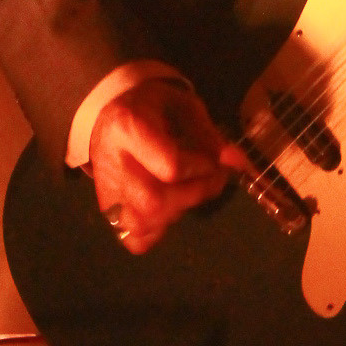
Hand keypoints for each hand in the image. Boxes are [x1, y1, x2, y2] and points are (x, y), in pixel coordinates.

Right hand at [90, 72, 249, 255]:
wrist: (110, 116)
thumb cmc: (152, 108)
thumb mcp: (184, 107)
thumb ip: (210, 135)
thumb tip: (238, 163)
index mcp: (129, 128)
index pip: (170, 165)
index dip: (202, 168)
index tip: (213, 160)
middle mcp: (113, 163)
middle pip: (154, 202)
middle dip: (194, 195)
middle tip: (211, 179)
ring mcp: (107, 191)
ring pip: (143, 224)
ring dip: (178, 212)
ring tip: (189, 191)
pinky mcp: (107, 209)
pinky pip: (133, 239)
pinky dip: (158, 232)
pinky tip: (168, 209)